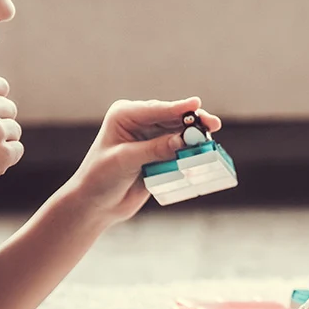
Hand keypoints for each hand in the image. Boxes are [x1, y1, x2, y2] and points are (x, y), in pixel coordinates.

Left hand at [68, 96, 221, 223]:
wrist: (95, 205)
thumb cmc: (100, 178)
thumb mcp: (125, 161)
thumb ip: (154, 149)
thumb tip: (183, 140)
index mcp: (125, 115)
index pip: (156, 109)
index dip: (178, 108)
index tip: (196, 103)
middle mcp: (140, 122)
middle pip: (173, 118)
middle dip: (193, 121)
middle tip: (212, 125)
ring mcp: (151, 138)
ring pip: (180, 133)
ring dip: (195, 137)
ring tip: (210, 141)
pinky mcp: (160, 155)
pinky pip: (180, 150)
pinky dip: (191, 152)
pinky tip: (204, 153)